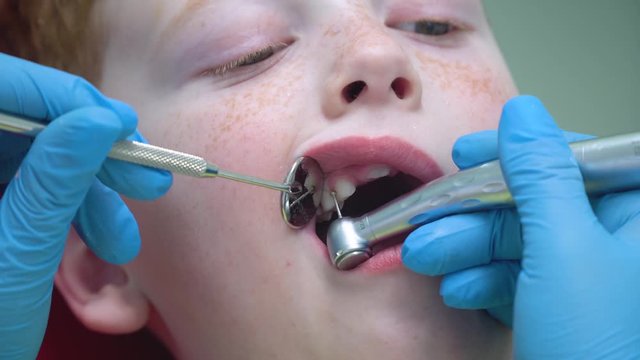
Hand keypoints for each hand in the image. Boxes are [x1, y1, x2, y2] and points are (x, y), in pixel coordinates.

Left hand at [0, 53, 171, 357]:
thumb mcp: (18, 256)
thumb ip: (55, 181)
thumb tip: (101, 118)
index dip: (61, 97)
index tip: (121, 125)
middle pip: (26, 122)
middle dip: (93, 153)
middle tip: (146, 179)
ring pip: (40, 157)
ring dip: (94, 192)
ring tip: (126, 237)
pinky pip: (39, 185)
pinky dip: (78, 208)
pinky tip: (108, 237)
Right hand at [403, 95, 639, 357]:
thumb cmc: (599, 346)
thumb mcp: (563, 249)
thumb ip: (541, 174)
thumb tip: (523, 113)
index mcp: (635, 215)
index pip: (574, 159)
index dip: (516, 154)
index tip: (467, 152)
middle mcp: (615, 242)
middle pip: (533, 205)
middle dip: (472, 216)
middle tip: (426, 221)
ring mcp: (586, 278)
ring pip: (517, 244)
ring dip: (467, 250)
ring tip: (427, 260)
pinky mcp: (561, 308)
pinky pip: (517, 278)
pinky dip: (483, 281)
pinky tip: (460, 291)